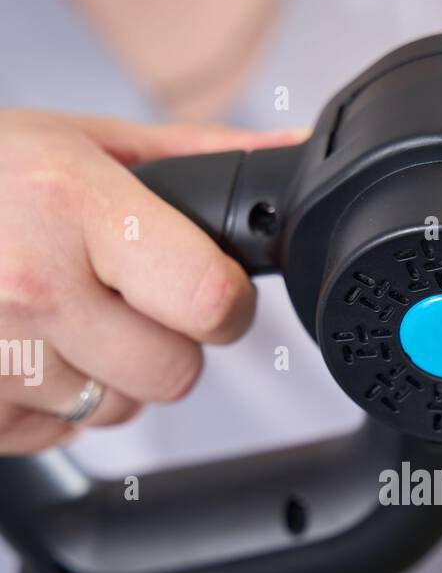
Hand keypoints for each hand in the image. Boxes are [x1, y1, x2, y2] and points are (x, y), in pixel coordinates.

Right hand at [0, 110, 301, 452]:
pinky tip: (16, 343)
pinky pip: (62, 432)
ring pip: (120, 408)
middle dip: (163, 341)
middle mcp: (32, 286)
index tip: (207, 290)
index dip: (222, 302)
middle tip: (115, 295)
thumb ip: (187, 161)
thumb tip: (284, 155)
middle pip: (176, 374)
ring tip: (47, 310)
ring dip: (103, 371)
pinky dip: (52, 400)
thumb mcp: (71, 140)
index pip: (211, 301)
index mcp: (68, 205)